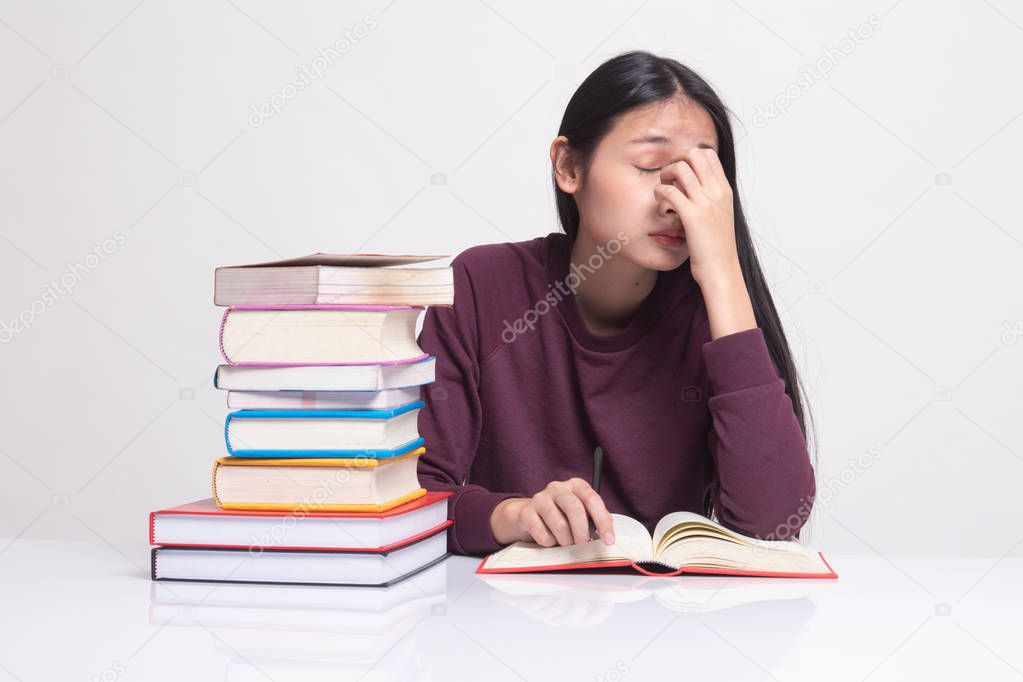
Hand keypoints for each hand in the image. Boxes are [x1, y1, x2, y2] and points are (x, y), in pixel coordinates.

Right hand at [490, 478, 615, 546]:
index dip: (602, 521)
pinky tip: (550, 539)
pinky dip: (550, 543)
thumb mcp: (582, 513)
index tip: (608, 539)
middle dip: (582, 532)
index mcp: (576, 485)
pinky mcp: (526, 513)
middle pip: (575, 509)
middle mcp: (558, 488)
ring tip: (565, 542)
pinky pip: (543, 535)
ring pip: (560, 525)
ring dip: (566, 540)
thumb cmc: (562, 515)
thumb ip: (595, 519)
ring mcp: (540, 498)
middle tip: (582, 544)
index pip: (592, 499)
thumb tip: (608, 533)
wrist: (530, 516)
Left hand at [652, 147, 738, 287]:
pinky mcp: (692, 216)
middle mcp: (717, 192)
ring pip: (679, 168)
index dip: (688, 157)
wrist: (721, 269)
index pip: (708, 154)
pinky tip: (661, 207)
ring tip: (662, 192)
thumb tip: (694, 186)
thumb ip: (711, 198)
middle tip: (668, 179)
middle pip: (693, 154)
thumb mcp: (721, 215)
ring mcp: (705, 202)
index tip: (679, 173)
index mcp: (725, 190)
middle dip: (675, 161)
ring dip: (665, 176)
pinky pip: (669, 192)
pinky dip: (660, 195)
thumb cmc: (717, 246)